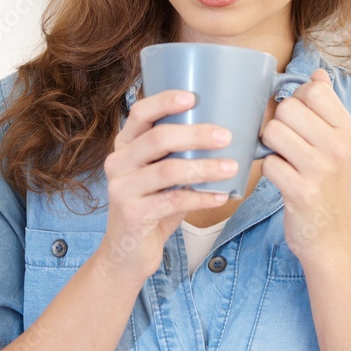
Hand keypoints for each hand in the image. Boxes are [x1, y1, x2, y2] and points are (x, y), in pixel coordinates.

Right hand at [101, 91, 235, 281]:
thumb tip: (224, 132)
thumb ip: (178, 154)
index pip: (140, 113)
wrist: (126, 253)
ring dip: (205, 167)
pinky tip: (222, 196)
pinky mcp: (132, 215)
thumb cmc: (152, 206)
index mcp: (125, 146)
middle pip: (158, 139)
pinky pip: (173, 201)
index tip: (193, 97)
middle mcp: (118, 163)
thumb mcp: (160, 175)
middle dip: (195, 135)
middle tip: (226, 136)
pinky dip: (201, 198)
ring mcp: (121, 189)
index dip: (164, 101)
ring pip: (168, 170)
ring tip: (232, 167)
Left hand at [260, 69, 350, 264]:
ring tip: (283, 159)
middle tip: (286, 144)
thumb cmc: (329, 186)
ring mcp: (321, 169)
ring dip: (270, 147)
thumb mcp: (338, 145)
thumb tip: (318, 73)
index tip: (298, 121)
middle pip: (287, 108)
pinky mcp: (301, 191)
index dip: (295, 101)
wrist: (333, 237)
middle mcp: (338, 146)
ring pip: (273, 132)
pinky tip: (282, 180)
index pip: (313, 90)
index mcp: (347, 130)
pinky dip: (269, 170)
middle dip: (278, 124)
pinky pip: (267, 163)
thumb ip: (327, 107)